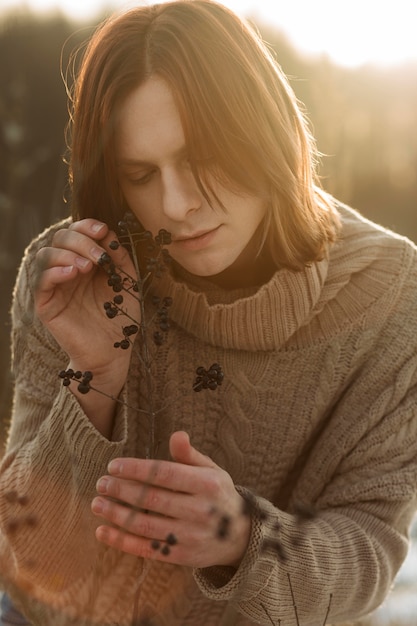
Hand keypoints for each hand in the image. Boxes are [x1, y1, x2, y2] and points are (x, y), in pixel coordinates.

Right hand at [35, 219, 139, 434]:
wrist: (113, 352)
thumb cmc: (122, 318)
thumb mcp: (129, 283)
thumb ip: (120, 258)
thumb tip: (108, 233)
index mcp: (86, 261)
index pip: (77, 232)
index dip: (86, 225)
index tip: (102, 230)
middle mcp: (68, 270)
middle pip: (60, 238)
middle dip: (80, 241)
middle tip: (99, 256)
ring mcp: (55, 286)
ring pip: (46, 255)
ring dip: (66, 255)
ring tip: (86, 268)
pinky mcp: (46, 304)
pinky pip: (41, 281)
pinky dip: (55, 272)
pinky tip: (73, 274)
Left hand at [91, 431, 250, 567]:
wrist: (239, 535)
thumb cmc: (217, 495)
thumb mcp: (211, 470)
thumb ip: (190, 455)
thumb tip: (177, 435)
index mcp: (207, 484)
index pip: (165, 474)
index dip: (136, 469)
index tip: (114, 465)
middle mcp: (200, 511)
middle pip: (152, 498)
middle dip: (122, 490)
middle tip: (101, 483)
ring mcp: (190, 536)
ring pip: (145, 524)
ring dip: (116, 514)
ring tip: (97, 504)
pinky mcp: (181, 557)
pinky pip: (146, 549)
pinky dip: (121, 541)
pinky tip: (103, 531)